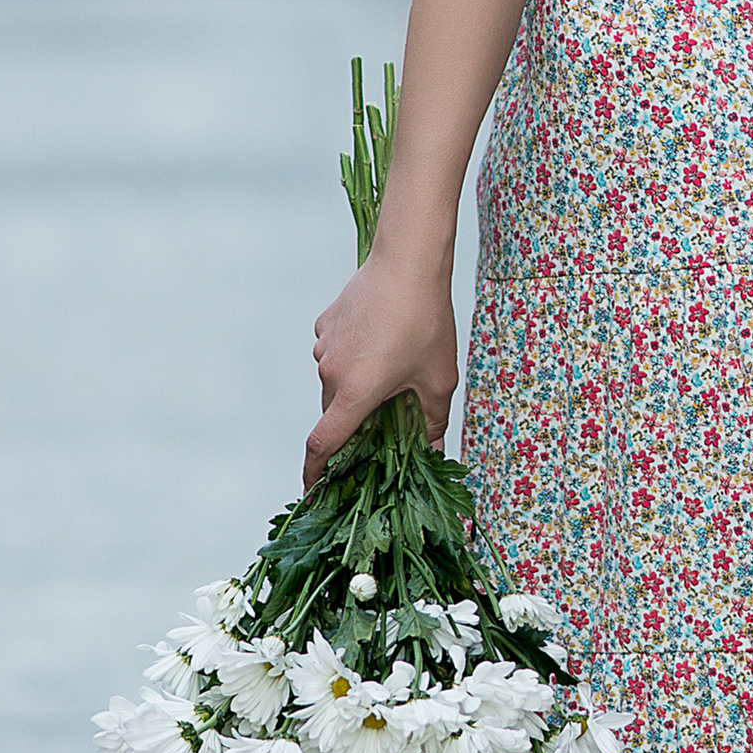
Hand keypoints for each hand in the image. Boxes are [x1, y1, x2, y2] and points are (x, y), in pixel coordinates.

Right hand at [306, 251, 458, 485]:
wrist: (409, 262)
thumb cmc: (427, 322)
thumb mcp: (437, 381)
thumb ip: (431, 424)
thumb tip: (432, 455)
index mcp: (354, 392)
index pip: (322, 445)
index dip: (314, 474)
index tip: (314, 491)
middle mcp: (330, 372)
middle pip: (334, 413)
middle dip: (354, 423)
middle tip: (385, 419)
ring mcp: (323, 346)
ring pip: (335, 382)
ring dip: (356, 387)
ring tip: (393, 368)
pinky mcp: (324, 325)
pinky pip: (335, 353)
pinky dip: (353, 358)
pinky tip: (382, 341)